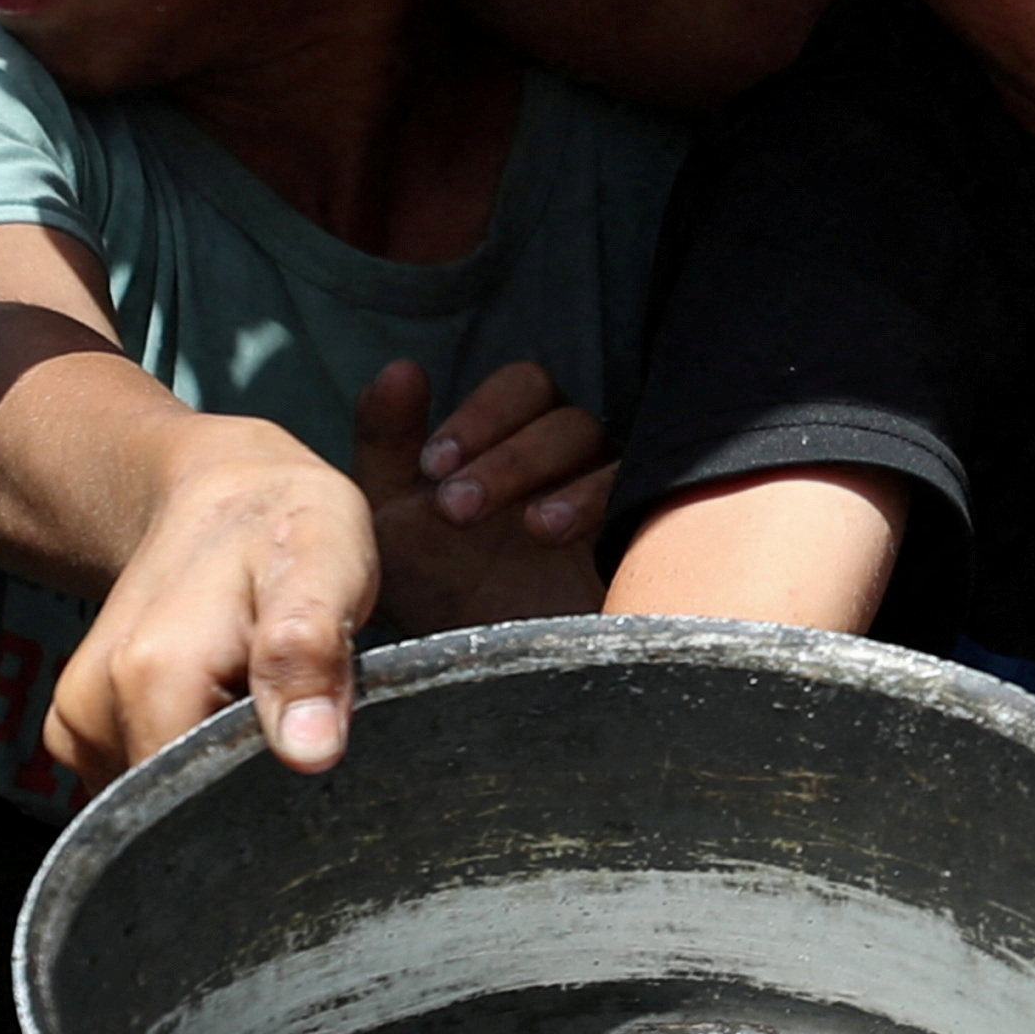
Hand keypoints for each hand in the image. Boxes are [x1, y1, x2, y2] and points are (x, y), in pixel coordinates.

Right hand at [45, 421, 377, 782]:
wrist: (217, 496)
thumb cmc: (284, 527)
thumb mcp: (324, 567)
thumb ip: (309, 655)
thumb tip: (308, 754)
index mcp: (152, 676)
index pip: (195, 804)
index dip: (260, 801)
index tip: (306, 756)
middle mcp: (94, 707)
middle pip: (175, 808)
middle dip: (241, 790)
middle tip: (297, 720)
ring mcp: (78, 723)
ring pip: (159, 799)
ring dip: (218, 772)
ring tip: (262, 703)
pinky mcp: (80, 730)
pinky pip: (141, 781)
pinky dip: (190, 761)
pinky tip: (227, 712)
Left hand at [348, 356, 613, 643]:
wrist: (487, 667)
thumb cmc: (439, 585)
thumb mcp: (393, 514)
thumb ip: (389, 441)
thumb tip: (400, 366)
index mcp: (520, 437)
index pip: (525, 387)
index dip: (482, 414)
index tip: (435, 464)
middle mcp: (575, 458)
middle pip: (567, 419)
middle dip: (509, 457)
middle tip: (458, 508)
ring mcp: (615, 495)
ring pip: (608, 451)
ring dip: (560, 484)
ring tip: (524, 527)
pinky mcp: (638, 536)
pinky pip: (645, 495)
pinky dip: (600, 504)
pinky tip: (558, 536)